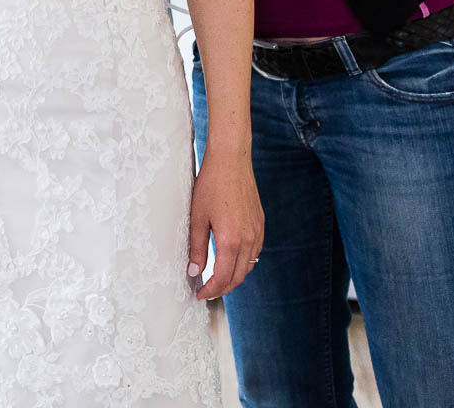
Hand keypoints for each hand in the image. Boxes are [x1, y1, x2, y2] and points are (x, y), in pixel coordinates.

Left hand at [188, 149, 263, 298]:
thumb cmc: (211, 185)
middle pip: (238, 277)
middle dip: (222, 288)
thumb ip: (196, 248)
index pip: (223, 278)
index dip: (211, 290)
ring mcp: (257, 232)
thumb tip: (193, 272)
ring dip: (234, 277)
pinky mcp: (260, 224)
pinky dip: (243, 263)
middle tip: (206, 292)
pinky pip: (255, 252)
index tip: (199, 295)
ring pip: (249, 266)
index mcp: (231, 241)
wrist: (231, 160)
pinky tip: (231, 260)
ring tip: (216, 279)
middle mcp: (249, 240)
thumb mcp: (197, 217)